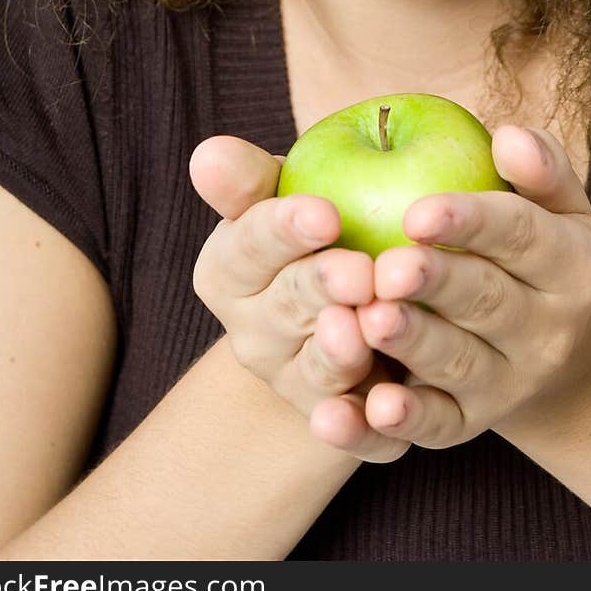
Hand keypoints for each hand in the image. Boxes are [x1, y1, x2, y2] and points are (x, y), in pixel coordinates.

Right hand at [188, 135, 412, 461]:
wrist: (359, 306)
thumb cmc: (326, 225)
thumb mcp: (287, 190)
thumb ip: (251, 177)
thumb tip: (207, 154)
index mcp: (229, 271)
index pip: (248, 246)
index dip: (283, 230)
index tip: (323, 212)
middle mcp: (254, 334)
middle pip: (286, 309)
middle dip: (320, 288)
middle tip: (358, 271)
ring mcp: (296, 385)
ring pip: (317, 372)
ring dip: (339, 355)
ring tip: (365, 331)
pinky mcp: (345, 427)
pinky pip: (354, 435)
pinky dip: (362, 428)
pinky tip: (383, 410)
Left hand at [306, 124, 590, 451]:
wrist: (555, 350)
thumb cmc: (536, 249)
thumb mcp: (555, 205)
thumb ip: (539, 166)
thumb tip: (509, 134)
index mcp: (571, 264)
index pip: (522, 236)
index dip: (472, 222)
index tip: (418, 210)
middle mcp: (549, 329)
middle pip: (489, 301)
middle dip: (438, 283)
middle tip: (388, 268)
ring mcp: (512, 382)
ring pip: (459, 363)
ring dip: (414, 344)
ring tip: (370, 320)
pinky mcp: (471, 423)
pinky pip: (438, 426)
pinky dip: (405, 420)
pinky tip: (369, 407)